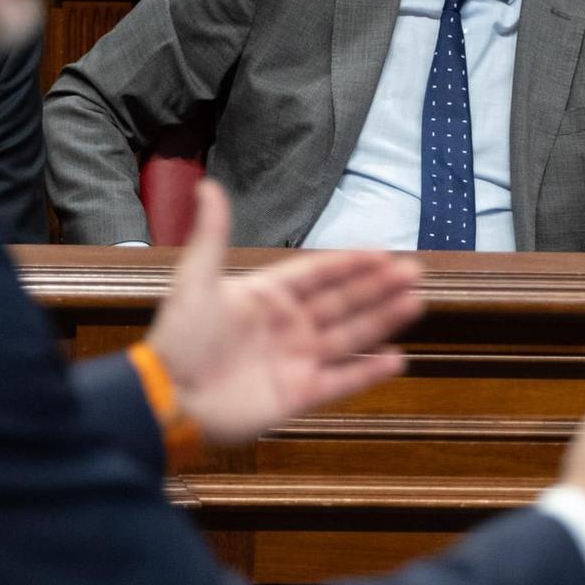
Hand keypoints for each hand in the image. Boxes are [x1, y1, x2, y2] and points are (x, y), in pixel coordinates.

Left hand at [146, 180, 422, 445]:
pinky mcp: (298, 396)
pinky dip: (368, 372)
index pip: (317, 273)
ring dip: (382, 320)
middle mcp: (287, 326)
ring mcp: (295, 361)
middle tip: (413, 272)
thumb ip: (212, 235)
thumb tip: (207, 185)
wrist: (169, 399)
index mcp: (266, 296)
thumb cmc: (180, 339)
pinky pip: (341, 381)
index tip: (383, 252)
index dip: (349, 263)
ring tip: (415, 304)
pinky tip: (396, 358)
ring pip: (349, 336)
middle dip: (377, 288)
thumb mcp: (196, 281)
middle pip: (342, 302)